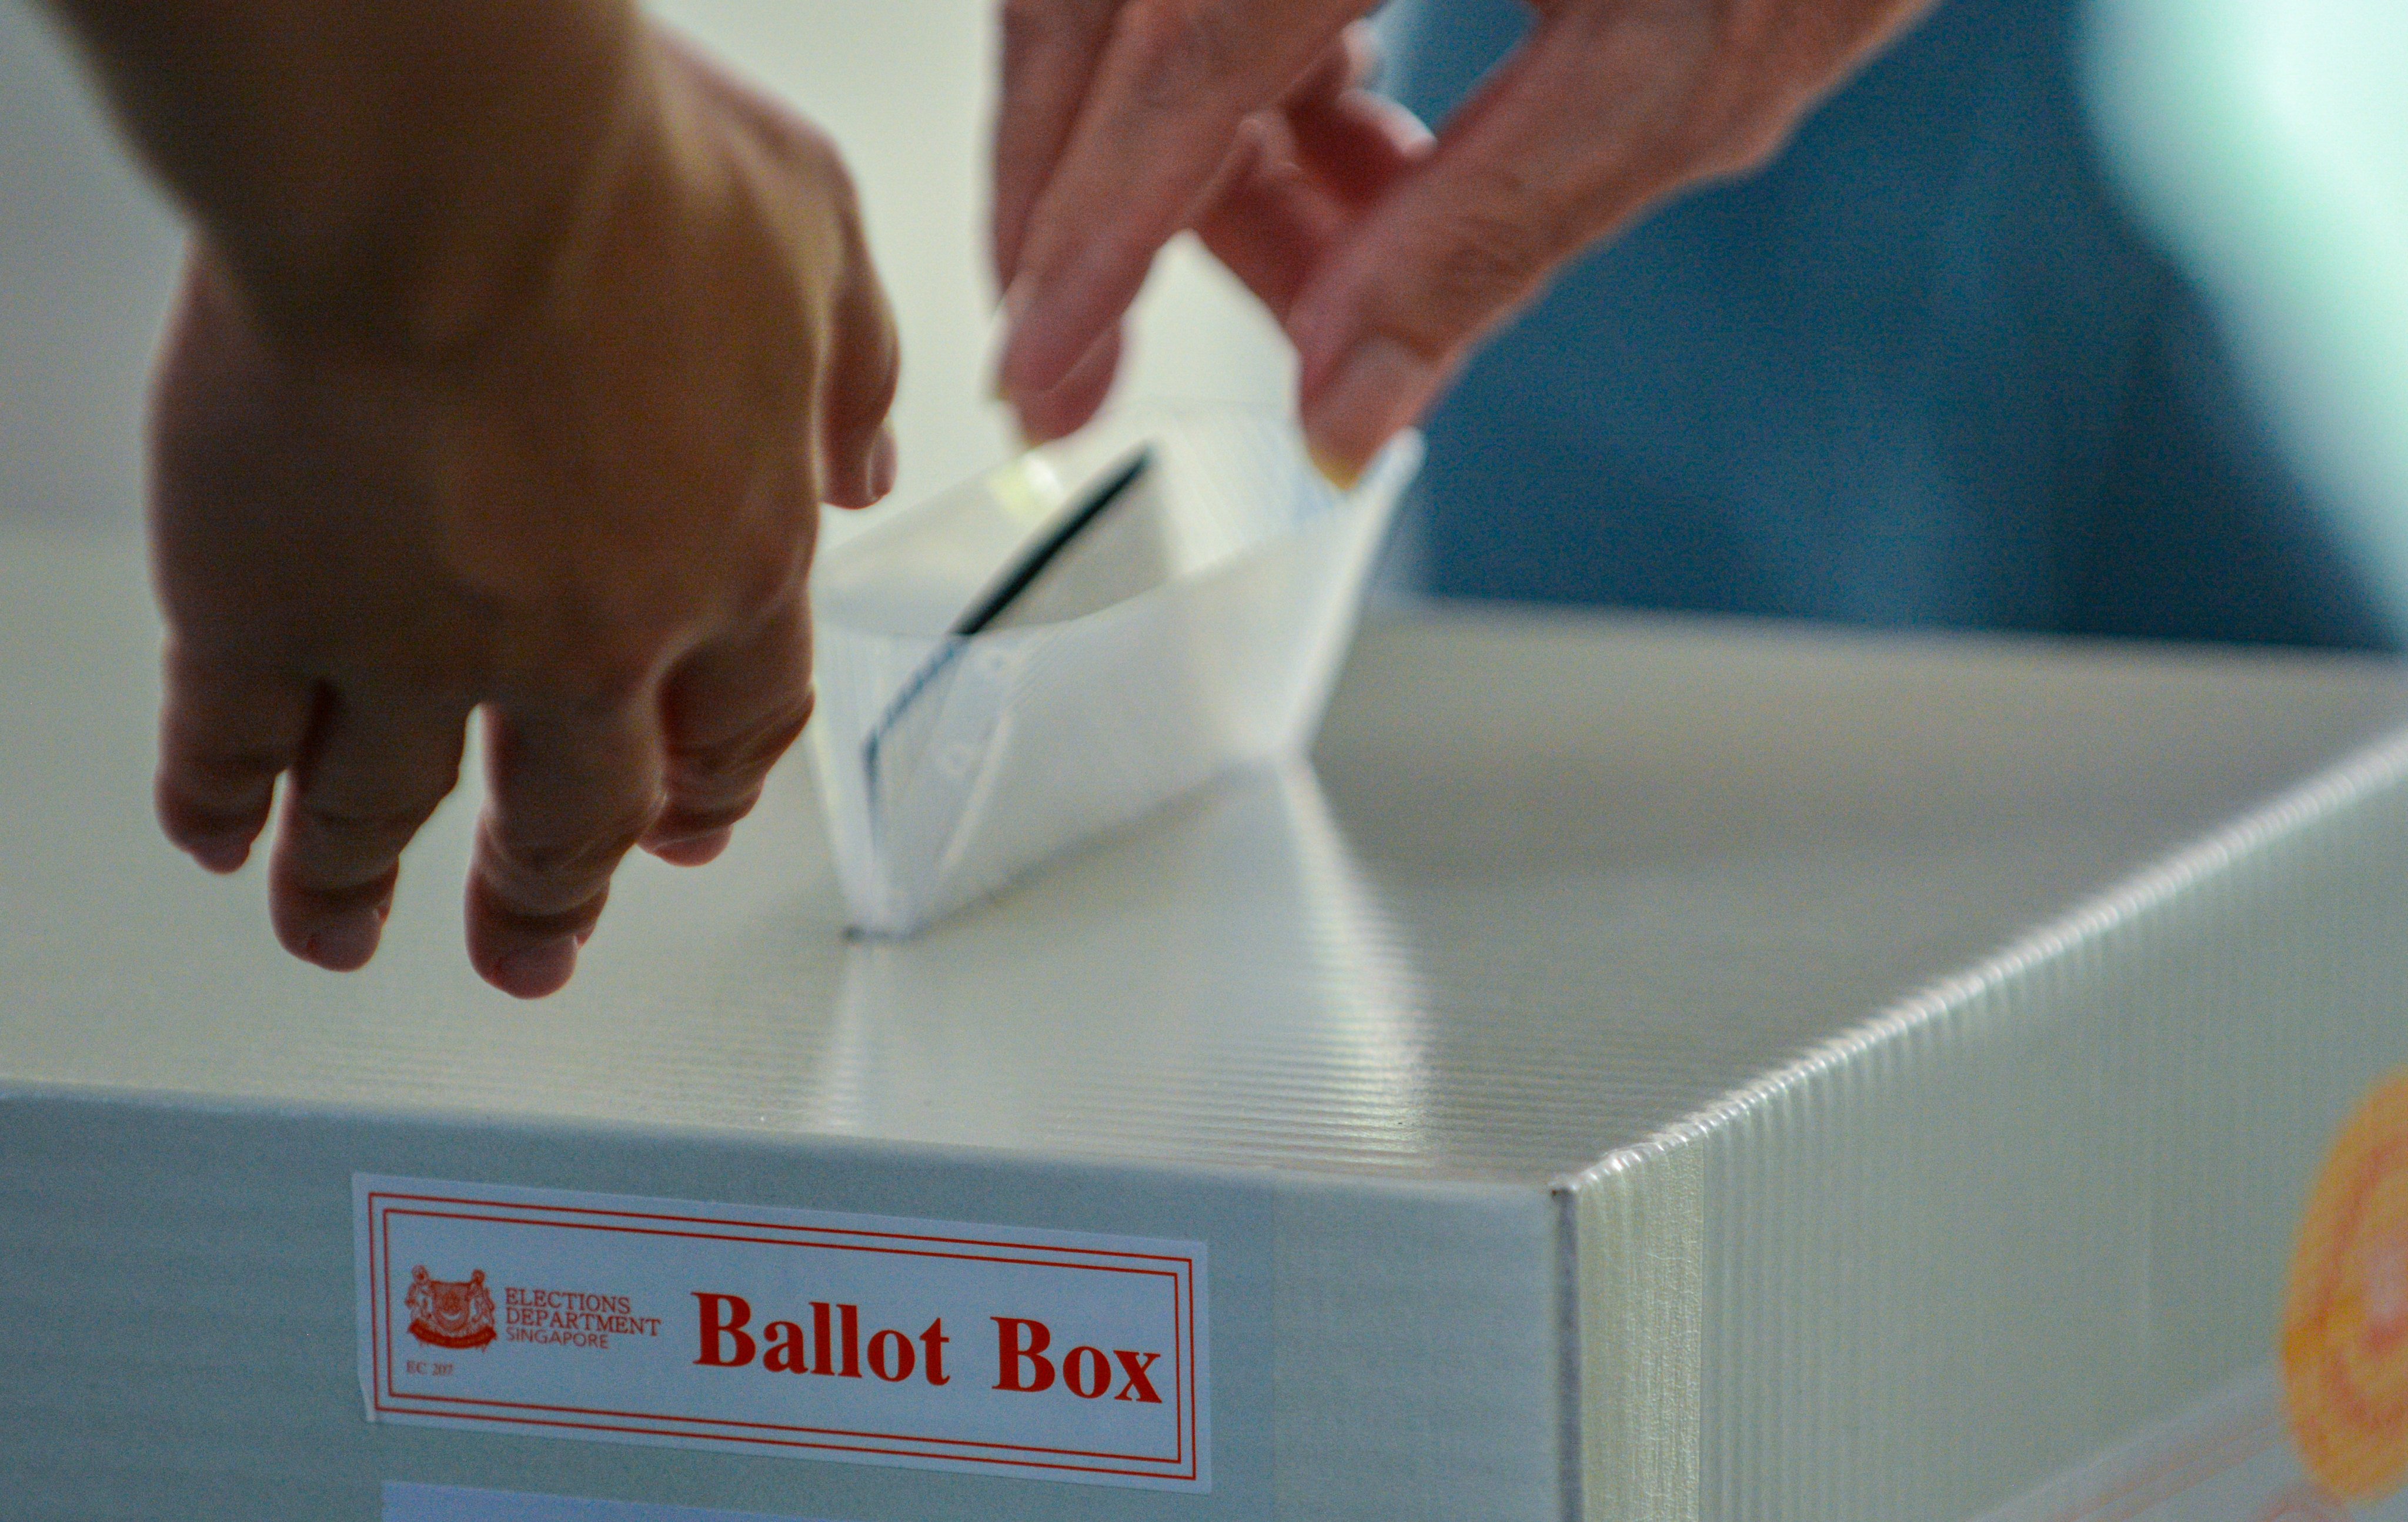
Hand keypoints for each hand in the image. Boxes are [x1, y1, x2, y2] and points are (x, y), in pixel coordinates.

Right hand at [147, 29, 897, 996]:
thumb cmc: (626, 169)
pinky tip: (218, 832)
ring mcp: (421, 641)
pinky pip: (239, 742)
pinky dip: (226, 802)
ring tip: (343, 931)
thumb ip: (849, 371)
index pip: (739, 721)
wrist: (451, 158)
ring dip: (361, 883)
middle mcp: (590, 634)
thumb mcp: (813, 243)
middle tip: (530, 947)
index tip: (682, 831)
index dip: (707, 789)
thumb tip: (865, 463)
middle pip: (574, 810)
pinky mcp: (264, 610)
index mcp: (732, 553)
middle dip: (549, 893)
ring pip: (390, 808)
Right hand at [991, 0, 1932, 475]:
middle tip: (1119, 346)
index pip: (1182, 59)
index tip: (1044, 372)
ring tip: (1325, 244)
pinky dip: (1245, 53)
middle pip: (1110, 8)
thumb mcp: (1681, 63)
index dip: (1097, 239)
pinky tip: (1346, 136)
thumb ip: (1488, 235)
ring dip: (1187, 137)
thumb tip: (1344, 400)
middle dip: (1104, 196)